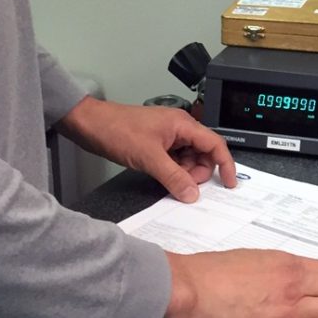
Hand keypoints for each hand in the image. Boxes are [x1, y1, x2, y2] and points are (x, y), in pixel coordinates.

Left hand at [59, 96, 235, 201]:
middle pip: (204, 154)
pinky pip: (175, 160)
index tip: (229, 183)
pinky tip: (163, 177)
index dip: (226, 164)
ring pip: (190, 159)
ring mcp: (169, 136)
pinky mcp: (158, 144)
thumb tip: (192, 193)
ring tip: (170, 181)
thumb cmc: (115, 129)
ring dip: (185, 173)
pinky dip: (174, 171)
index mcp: (184, 125)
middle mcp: (180, 128)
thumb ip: (173, 177)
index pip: (216, 144)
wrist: (88, 123)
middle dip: (200, 172)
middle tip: (185, 185)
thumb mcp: (148, 157)